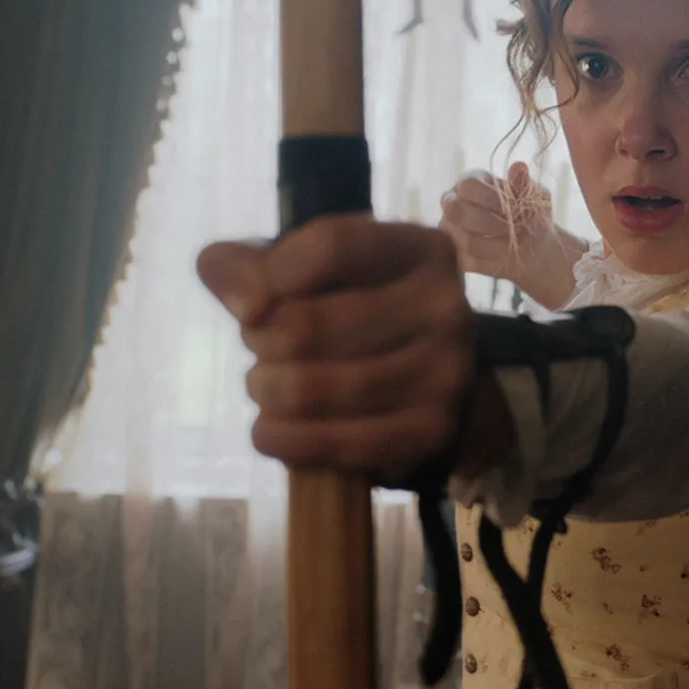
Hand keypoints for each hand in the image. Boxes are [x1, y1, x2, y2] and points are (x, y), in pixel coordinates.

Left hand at [196, 218, 476, 478]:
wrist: (413, 381)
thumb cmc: (343, 311)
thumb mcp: (297, 272)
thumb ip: (243, 267)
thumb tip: (247, 302)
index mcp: (420, 250)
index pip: (332, 246)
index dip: (270, 277)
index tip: (250, 307)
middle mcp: (446, 306)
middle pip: (306, 326)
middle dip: (262, 344)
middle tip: (263, 351)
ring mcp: (446, 372)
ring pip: (313, 389)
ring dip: (268, 393)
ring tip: (267, 388)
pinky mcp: (431, 430)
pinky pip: (339, 442)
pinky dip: (286, 441)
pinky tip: (268, 431)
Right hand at [439, 162, 585, 309]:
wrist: (533, 249)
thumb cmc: (531, 216)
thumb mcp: (535, 198)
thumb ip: (524, 184)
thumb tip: (519, 167)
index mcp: (471, 181)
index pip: (468, 185)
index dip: (489, 198)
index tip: (511, 209)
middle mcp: (454, 202)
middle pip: (455, 210)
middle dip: (487, 222)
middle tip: (510, 229)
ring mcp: (451, 230)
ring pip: (464, 239)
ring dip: (496, 244)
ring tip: (512, 242)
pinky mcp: (455, 254)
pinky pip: (468, 260)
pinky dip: (492, 260)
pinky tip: (504, 254)